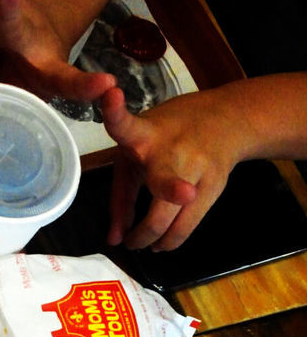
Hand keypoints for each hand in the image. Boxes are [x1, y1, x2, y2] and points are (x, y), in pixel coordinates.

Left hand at [100, 86, 240, 249]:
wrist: (225, 121)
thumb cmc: (169, 138)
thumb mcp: (136, 155)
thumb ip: (121, 197)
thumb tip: (114, 240)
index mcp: (143, 133)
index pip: (125, 123)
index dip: (115, 110)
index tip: (110, 92)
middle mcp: (169, 149)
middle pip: (161, 188)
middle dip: (146, 229)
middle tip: (130, 242)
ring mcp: (195, 168)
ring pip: (172, 221)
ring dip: (152, 241)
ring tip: (142, 244)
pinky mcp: (213, 185)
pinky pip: (187, 227)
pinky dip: (170, 242)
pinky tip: (161, 242)